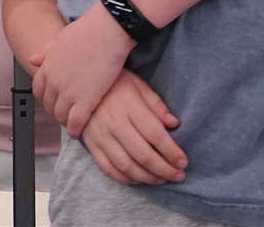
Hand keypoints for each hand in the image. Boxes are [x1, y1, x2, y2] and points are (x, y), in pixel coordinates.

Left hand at [30, 2, 131, 136]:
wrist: (106, 31)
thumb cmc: (87, 31)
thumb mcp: (60, 39)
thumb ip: (46, 53)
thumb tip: (33, 60)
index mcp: (47, 66)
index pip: (38, 90)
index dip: (45, 98)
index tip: (53, 101)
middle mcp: (54, 81)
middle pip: (48, 105)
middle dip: (55, 111)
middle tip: (65, 114)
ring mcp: (68, 92)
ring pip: (60, 116)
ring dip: (65, 121)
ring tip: (73, 123)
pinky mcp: (86, 100)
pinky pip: (75, 123)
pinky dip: (75, 130)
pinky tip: (79, 132)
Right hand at [80, 71, 186, 185]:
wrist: (80, 84)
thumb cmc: (115, 84)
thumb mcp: (138, 85)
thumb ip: (156, 105)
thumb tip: (174, 124)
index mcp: (129, 106)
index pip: (155, 134)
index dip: (171, 151)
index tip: (183, 161)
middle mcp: (114, 123)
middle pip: (143, 154)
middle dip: (164, 169)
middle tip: (178, 176)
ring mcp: (100, 135)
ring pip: (126, 165)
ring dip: (147, 177)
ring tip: (161, 180)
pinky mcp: (90, 144)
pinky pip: (108, 168)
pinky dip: (125, 178)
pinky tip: (138, 179)